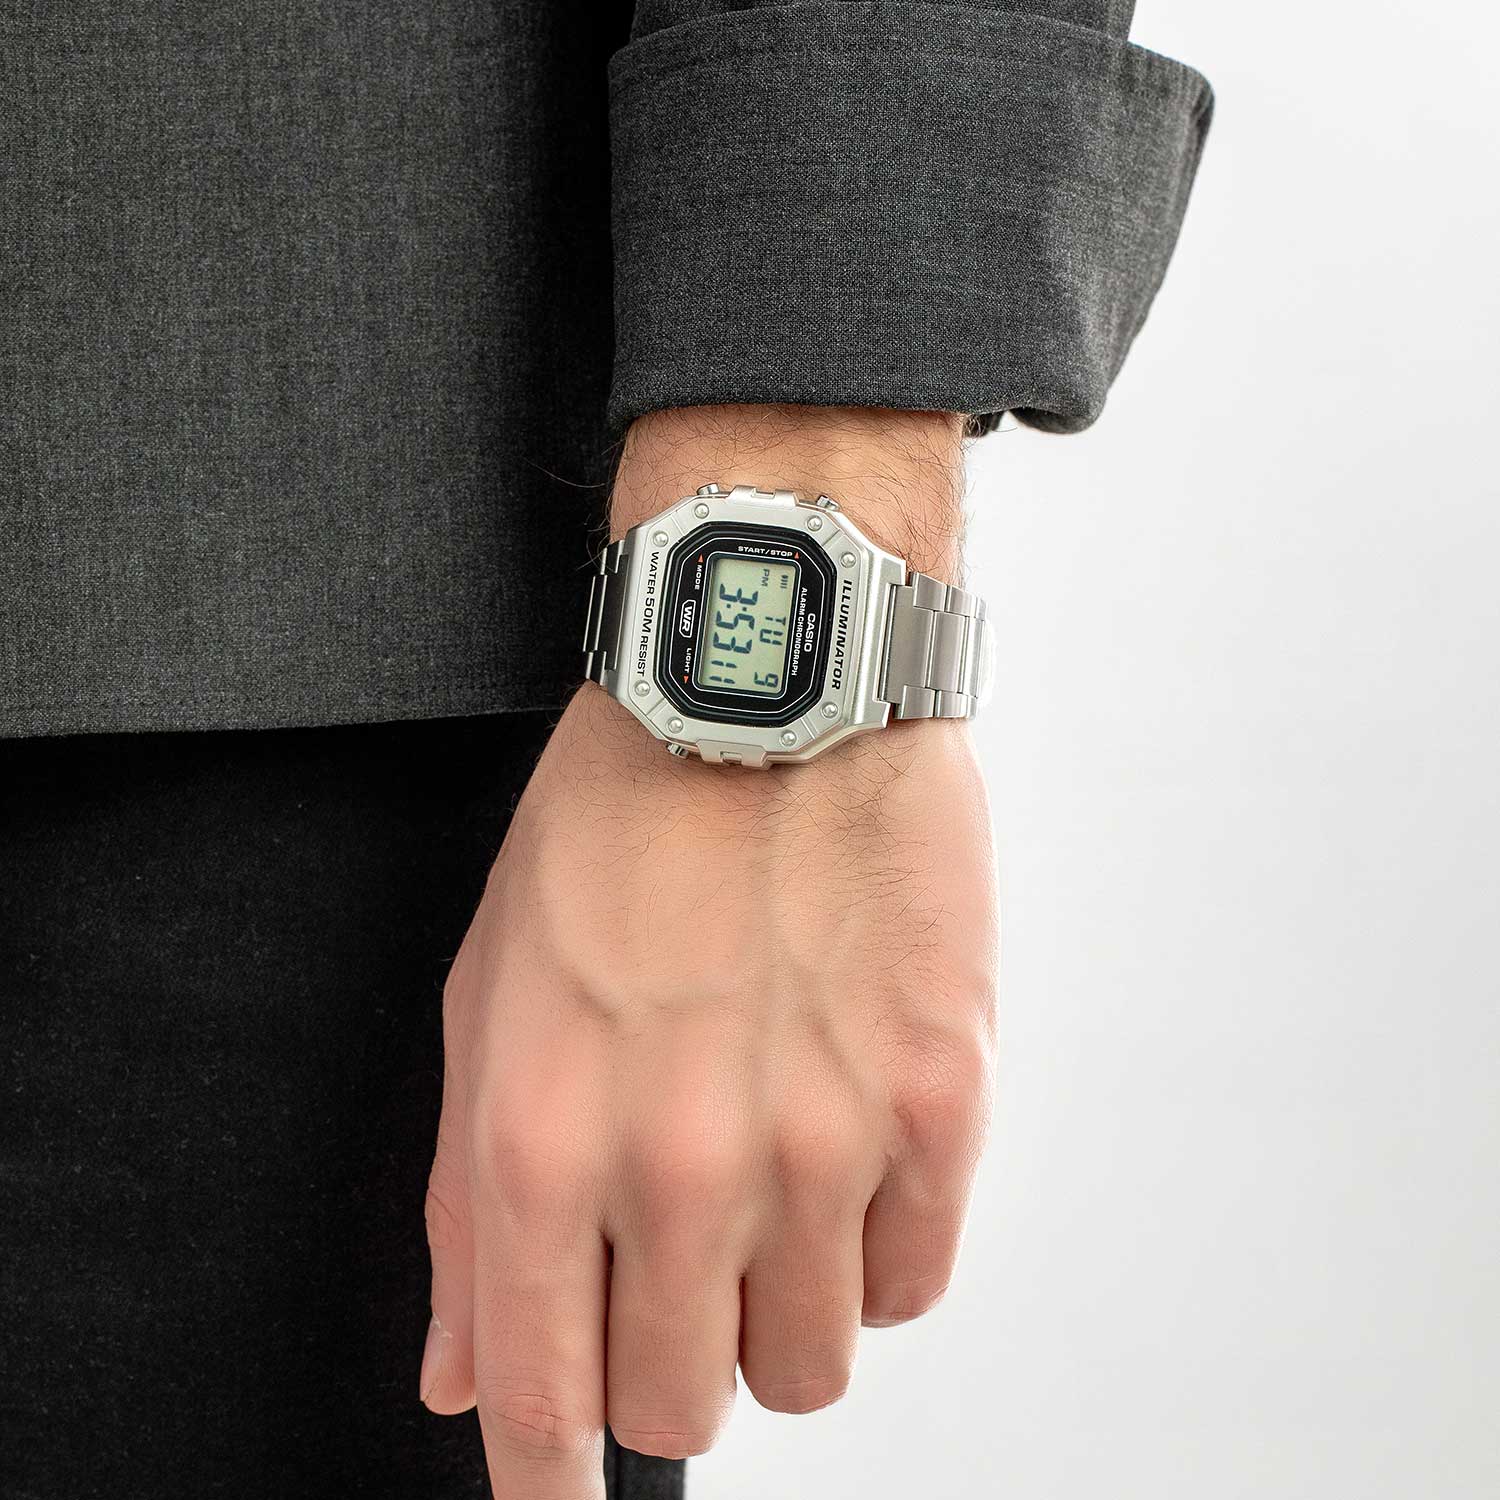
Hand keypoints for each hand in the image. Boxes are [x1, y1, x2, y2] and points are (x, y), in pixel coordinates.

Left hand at [419, 406, 998, 1497]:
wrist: (768, 690)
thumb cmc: (618, 824)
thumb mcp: (490, 998)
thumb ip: (466, 1207)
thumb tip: (468, 1376)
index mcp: (544, 1141)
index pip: (544, 1403)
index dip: (549, 1488)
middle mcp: (683, 1165)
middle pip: (689, 1404)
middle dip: (673, 1366)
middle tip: (680, 1275)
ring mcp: (825, 1140)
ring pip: (814, 1364)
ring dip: (782, 1308)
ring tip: (771, 1188)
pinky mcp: (939, 1102)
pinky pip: (914, 1280)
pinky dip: (874, 1248)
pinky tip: (846, 1148)